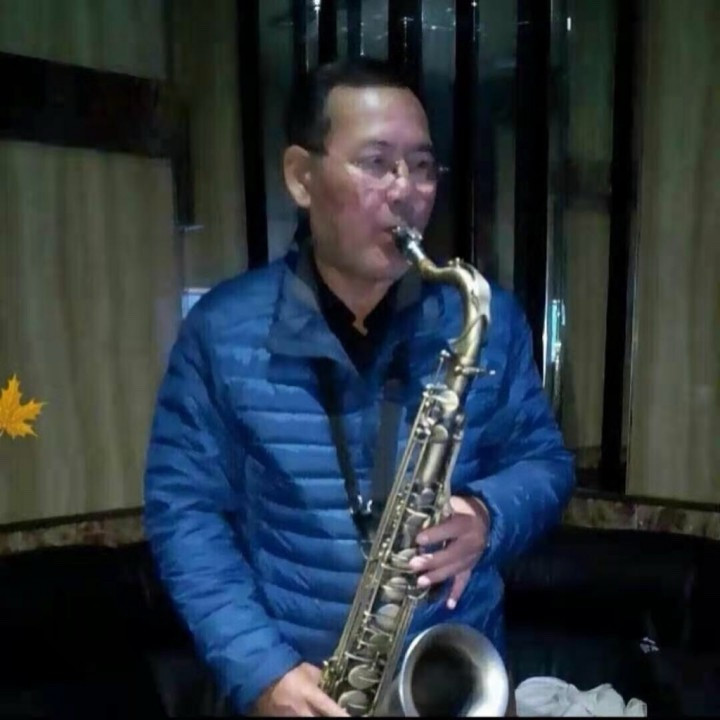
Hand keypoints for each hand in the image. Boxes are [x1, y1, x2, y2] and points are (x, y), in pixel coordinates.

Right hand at [251, 662, 348, 716]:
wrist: (261, 676)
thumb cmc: (287, 670)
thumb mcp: (306, 669)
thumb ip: (320, 677)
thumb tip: (331, 682)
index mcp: (308, 693)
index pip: (330, 708)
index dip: (342, 715)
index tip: (351, 717)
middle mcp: (300, 709)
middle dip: (330, 719)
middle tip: (339, 717)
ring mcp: (290, 718)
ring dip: (316, 718)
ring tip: (320, 714)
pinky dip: (304, 717)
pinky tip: (308, 714)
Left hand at [409, 495, 489, 609]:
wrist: (485, 519)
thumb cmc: (464, 509)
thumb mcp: (456, 503)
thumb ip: (443, 508)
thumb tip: (421, 511)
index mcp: (467, 523)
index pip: (450, 530)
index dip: (435, 535)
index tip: (418, 540)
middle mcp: (472, 542)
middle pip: (452, 554)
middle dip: (433, 561)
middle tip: (414, 564)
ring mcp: (473, 556)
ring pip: (455, 569)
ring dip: (438, 576)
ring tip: (420, 582)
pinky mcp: (472, 565)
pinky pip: (465, 580)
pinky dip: (457, 592)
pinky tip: (449, 605)